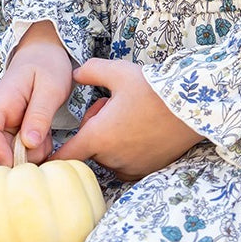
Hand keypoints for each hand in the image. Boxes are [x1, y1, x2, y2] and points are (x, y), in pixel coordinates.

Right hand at [0, 24, 73, 165]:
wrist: (46, 53)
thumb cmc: (47, 64)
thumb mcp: (50, 88)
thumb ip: (39, 115)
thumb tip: (29, 144)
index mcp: (1, 101)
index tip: (19, 156)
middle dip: (23, 154)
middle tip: (46, 142)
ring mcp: (7, 123)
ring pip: (12, 151)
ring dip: (32, 152)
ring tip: (48, 134)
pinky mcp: (16, 128)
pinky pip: (23, 148)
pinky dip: (36, 148)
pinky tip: (46, 135)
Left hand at [52, 58, 203, 179]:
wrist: (191, 108)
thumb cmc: (152, 89)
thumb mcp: (117, 71)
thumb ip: (89, 71)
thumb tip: (74, 75)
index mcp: (98, 137)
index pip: (65, 157)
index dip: (54, 155)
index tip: (49, 152)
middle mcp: (111, 158)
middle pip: (88, 150)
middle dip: (92, 130)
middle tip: (109, 106)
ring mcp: (130, 167)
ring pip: (107, 157)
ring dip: (109, 141)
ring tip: (127, 116)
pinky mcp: (146, 170)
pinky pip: (124, 164)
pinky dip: (125, 151)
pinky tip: (138, 130)